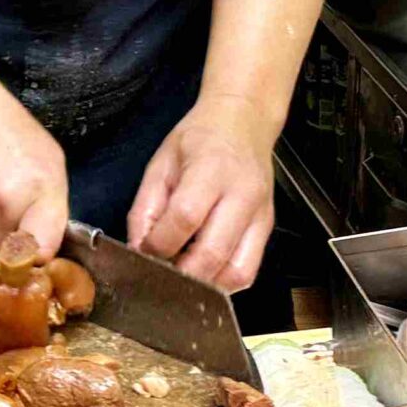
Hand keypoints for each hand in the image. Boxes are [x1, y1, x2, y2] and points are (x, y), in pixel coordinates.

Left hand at [128, 96, 276, 290]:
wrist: (245, 121)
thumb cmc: (199, 139)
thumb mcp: (161, 163)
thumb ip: (145, 208)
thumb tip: (138, 249)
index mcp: (211, 170)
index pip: (184, 219)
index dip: (159, 243)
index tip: (144, 250)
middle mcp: (242, 195)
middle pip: (211, 254)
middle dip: (180, 274)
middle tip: (161, 273)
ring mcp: (260, 215)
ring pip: (236, 273)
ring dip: (204, 285)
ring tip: (184, 276)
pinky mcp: (268, 228)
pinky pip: (249, 271)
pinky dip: (224, 282)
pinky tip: (205, 274)